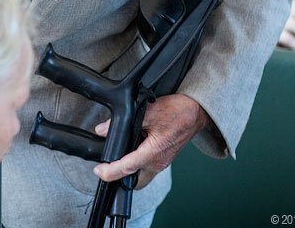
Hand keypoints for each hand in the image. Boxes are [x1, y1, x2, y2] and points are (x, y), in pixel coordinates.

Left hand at [92, 94, 208, 187]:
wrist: (195, 112)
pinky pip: (148, 167)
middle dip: (121, 178)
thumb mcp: (148, 112)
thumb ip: (123, 122)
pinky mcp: (164, 157)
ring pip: (142, 175)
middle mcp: (158, 163)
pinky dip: (138, 162)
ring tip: (119, 156)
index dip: (110, 172)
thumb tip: (102, 130)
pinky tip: (133, 148)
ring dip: (130, 169)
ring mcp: (162, 162)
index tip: (99, 171)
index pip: (127, 169)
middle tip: (108, 166)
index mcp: (153, 154)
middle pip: (135, 182)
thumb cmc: (177, 112)